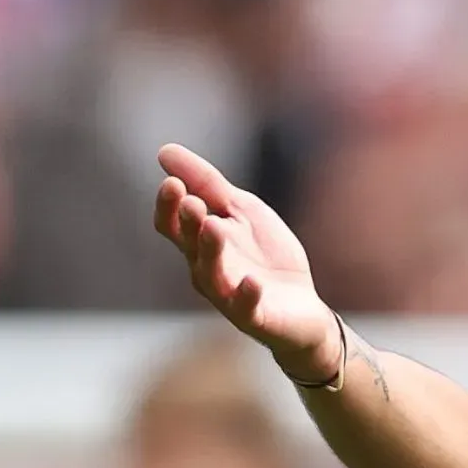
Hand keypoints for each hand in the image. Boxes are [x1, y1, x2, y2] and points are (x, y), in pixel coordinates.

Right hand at [152, 144, 340, 382]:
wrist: (302, 308)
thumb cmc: (266, 256)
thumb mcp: (241, 210)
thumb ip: (208, 184)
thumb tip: (164, 150)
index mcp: (199, 244)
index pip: (172, 224)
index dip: (168, 205)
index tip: (172, 182)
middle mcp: (205, 270)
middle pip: (188, 246)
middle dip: (188, 223)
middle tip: (193, 202)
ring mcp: (229, 295)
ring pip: (211, 274)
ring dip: (211, 250)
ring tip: (214, 226)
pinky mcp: (255, 316)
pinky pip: (246, 308)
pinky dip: (247, 295)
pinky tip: (253, 282)